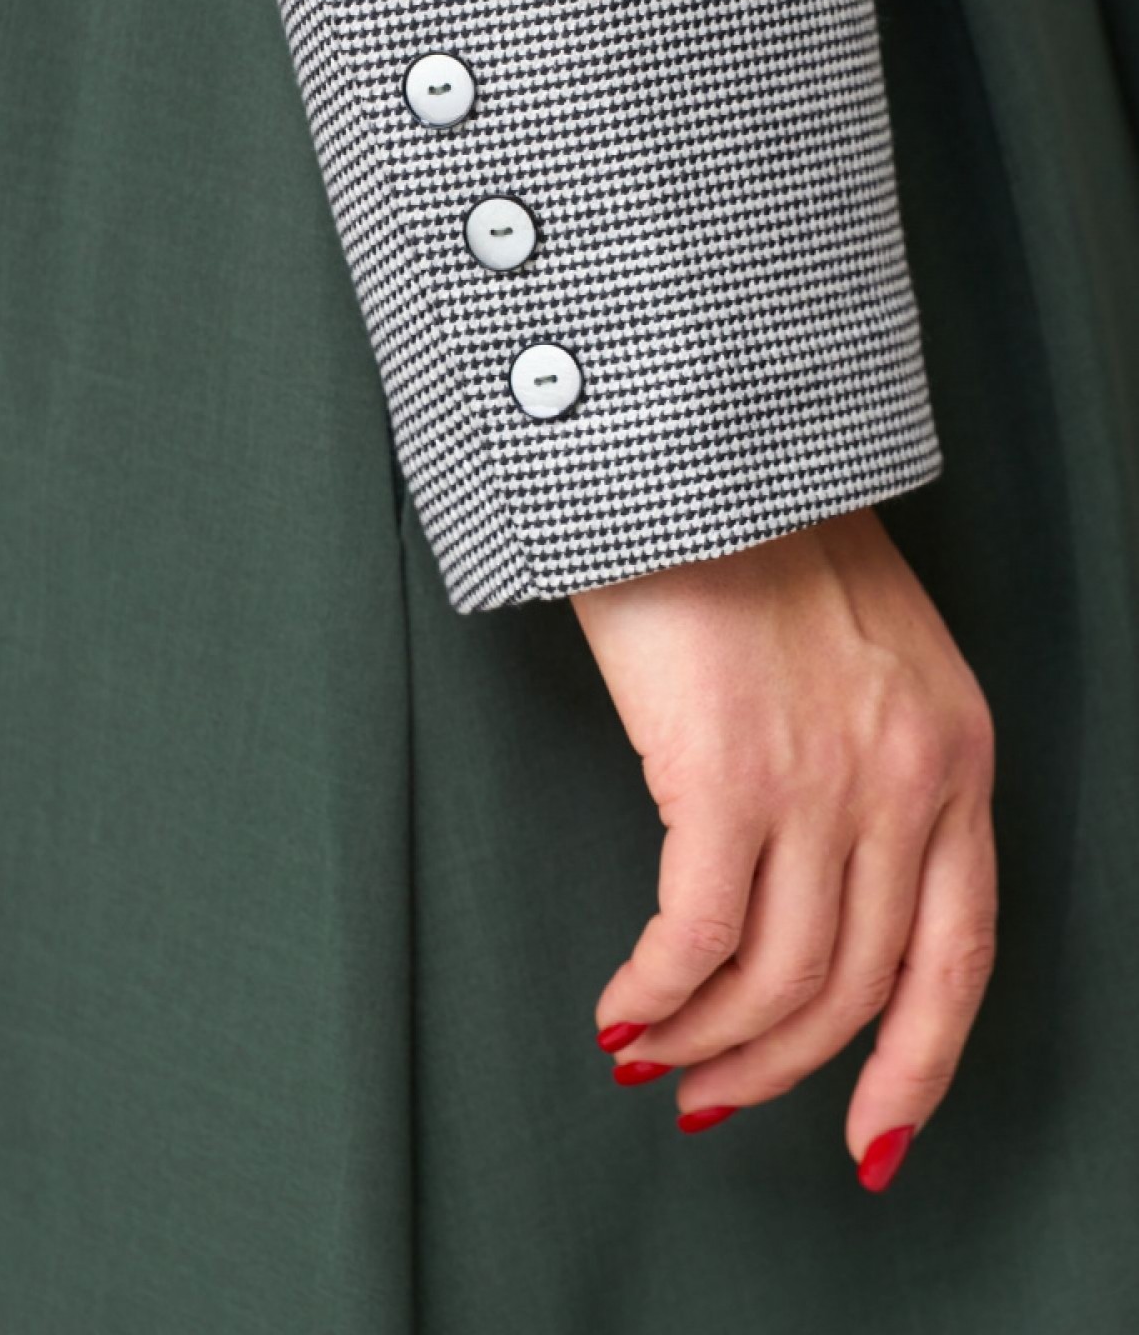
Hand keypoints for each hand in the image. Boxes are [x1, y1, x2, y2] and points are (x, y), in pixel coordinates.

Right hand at [570, 505, 996, 1188]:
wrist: (700, 446)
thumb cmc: (759, 530)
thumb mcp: (870, 649)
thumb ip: (873, 758)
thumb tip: (813, 877)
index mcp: (957, 753)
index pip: (958, 955)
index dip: (916, 1066)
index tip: (871, 1133)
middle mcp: (906, 781)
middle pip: (854, 985)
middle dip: (777, 1068)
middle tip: (711, 1096)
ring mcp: (822, 782)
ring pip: (774, 979)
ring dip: (704, 1043)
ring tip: (649, 1054)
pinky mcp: (725, 774)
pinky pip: (693, 939)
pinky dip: (653, 995)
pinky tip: (620, 1009)